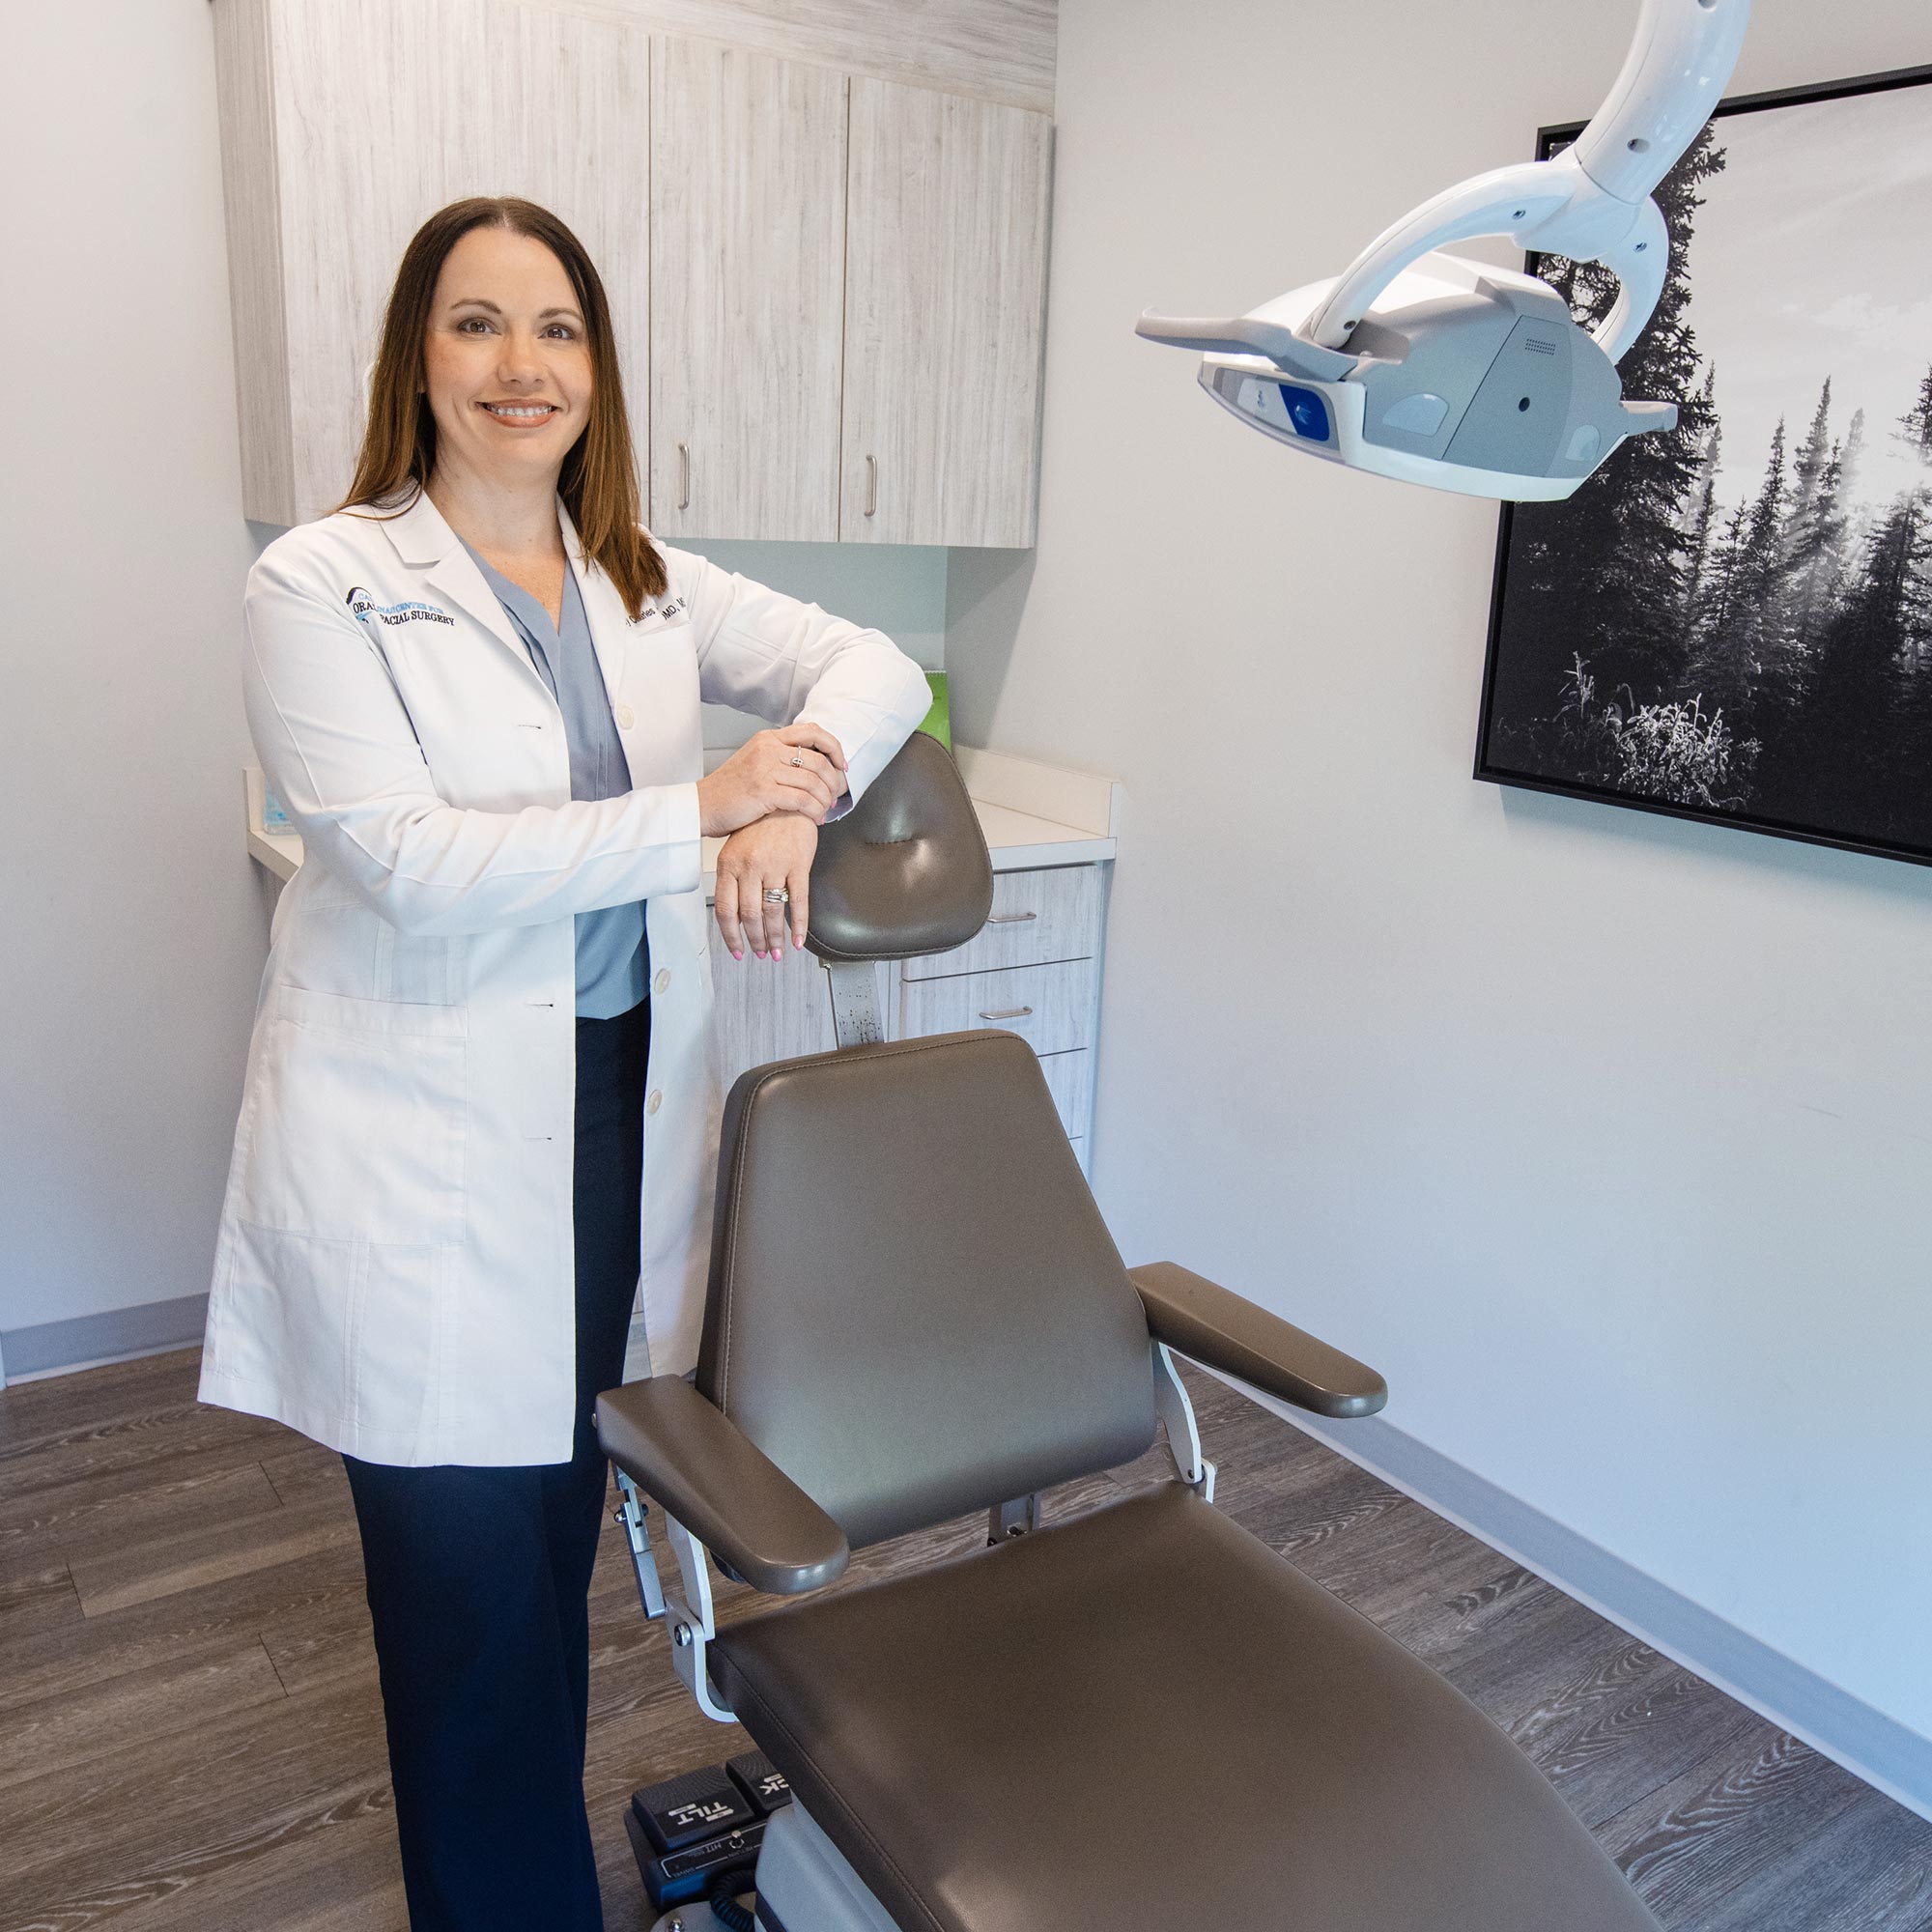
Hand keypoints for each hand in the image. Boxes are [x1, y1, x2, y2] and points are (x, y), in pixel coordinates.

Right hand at [696, 724, 847, 836]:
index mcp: (767, 738)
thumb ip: (778, 757)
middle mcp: (767, 748)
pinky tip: (815, 818)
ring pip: (813, 780)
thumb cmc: (728, 791)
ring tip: (825, 810)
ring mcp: (765, 768)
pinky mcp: (763, 791)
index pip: (813, 732)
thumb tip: (812, 764)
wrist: (701, 806)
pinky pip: (803, 799)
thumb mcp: (754, 762)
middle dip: (834, 781)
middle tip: (836, 796)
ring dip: (826, 799)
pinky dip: (815, 810)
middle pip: (818, 758)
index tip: (841, 766)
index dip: (834, 748)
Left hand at [714, 813, 817, 960]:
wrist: (785, 800)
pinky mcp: (798, 864)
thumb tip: (735, 916)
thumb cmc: (760, 825)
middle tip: (762, 954)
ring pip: (773, 912)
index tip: (737, 950)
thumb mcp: (736, 848)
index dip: (731, 936)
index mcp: (729, 863)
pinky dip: (799, 924)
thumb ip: (733, 879)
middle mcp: (750, 866)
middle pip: (750, 916)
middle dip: (755, 941)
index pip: (726, 910)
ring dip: (775, 937)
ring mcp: (775, 866)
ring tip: (778, 951)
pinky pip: (798, 901)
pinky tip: (798, 938)